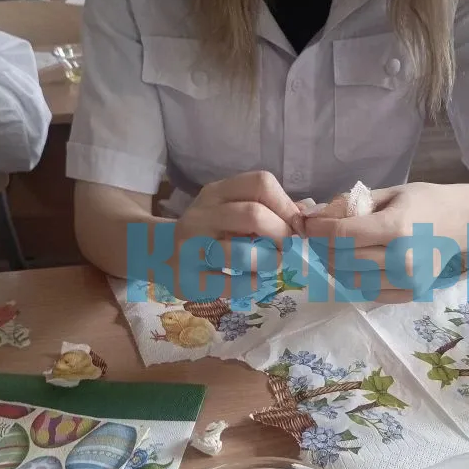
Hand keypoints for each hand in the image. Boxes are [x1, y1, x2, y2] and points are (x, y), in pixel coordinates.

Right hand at [173, 171, 303, 280]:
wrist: (160, 252)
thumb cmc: (209, 229)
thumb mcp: (230, 208)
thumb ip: (267, 208)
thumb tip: (308, 215)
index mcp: (216, 192)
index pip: (260, 183)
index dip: (286, 205)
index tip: (296, 225)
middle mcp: (201, 215)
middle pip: (253, 215)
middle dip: (281, 235)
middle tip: (286, 247)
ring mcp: (191, 248)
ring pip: (242, 253)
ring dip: (268, 261)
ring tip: (271, 263)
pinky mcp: (189, 280)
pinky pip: (232, 285)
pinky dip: (253, 284)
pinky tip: (254, 279)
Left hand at [304, 182, 459, 303]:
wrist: (462, 223)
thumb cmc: (424, 202)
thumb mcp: (388, 193)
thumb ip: (349, 205)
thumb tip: (311, 216)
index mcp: (396, 228)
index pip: (341, 235)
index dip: (317, 231)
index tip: (307, 225)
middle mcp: (402, 259)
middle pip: (343, 260)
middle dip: (323, 248)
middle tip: (319, 238)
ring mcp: (407, 281)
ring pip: (351, 281)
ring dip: (335, 266)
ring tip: (334, 251)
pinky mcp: (410, 294)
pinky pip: (369, 293)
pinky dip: (354, 280)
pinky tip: (354, 266)